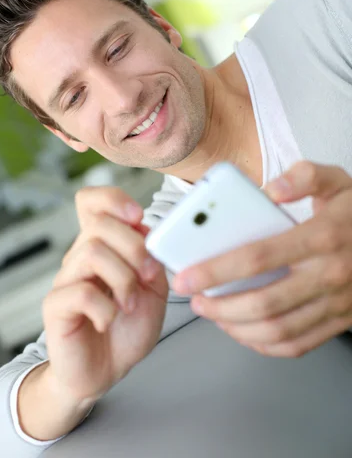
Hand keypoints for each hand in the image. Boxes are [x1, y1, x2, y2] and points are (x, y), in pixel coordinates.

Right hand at [42, 186, 167, 403]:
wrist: (105, 370)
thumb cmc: (127, 328)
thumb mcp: (153, 289)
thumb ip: (151, 258)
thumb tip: (145, 231)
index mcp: (103, 246)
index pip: (92, 201)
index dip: (113, 199)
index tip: (138, 217)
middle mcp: (80, 256)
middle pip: (99, 225)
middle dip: (133, 247)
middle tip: (147, 276)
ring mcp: (66, 280)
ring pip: (92, 253)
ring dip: (123, 279)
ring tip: (130, 304)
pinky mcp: (56, 306)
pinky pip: (82, 292)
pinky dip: (105, 309)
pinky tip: (109, 321)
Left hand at [172, 161, 351, 356]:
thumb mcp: (338, 181)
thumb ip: (305, 177)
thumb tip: (271, 190)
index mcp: (322, 237)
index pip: (258, 258)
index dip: (216, 270)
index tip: (186, 275)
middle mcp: (329, 274)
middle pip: (264, 302)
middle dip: (220, 307)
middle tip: (195, 299)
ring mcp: (336, 303)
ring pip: (278, 330)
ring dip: (238, 328)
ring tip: (214, 315)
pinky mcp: (340, 321)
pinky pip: (299, 344)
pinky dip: (266, 345)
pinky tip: (245, 331)